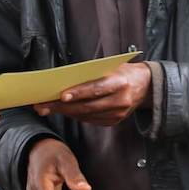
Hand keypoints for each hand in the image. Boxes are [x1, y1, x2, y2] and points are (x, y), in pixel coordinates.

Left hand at [34, 62, 151, 126]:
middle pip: (87, 106)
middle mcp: (121, 100)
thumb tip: (65, 81)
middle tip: (43, 104)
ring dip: (65, 112)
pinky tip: (65, 111)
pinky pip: (91, 120)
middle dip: (63, 106)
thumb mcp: (111, 68)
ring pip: (86, 115)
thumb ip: (92, 75)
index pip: (96, 89)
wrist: (145, 85)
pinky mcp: (115, 121)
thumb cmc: (124, 72)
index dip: (78, 93)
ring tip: (48, 108)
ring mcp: (118, 113)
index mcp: (120, 83)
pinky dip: (76, 115)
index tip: (61, 96)